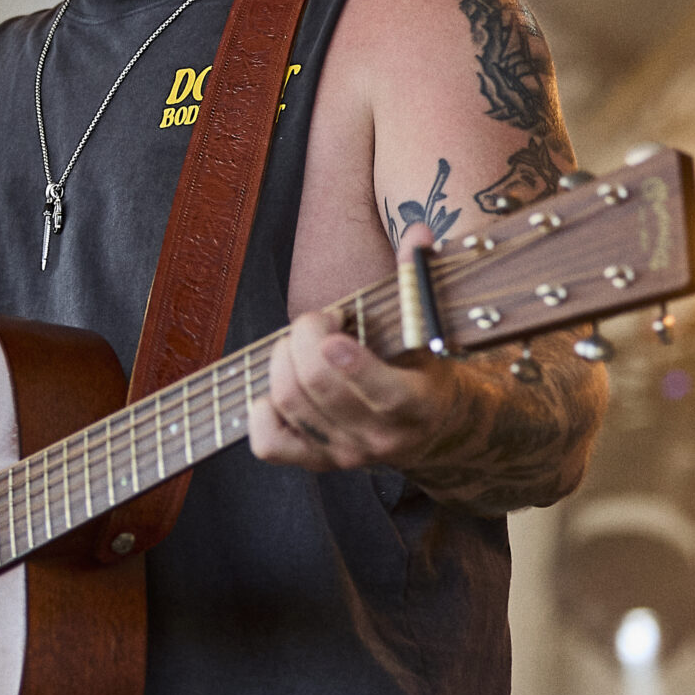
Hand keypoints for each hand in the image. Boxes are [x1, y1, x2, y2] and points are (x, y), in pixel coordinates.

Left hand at [248, 264, 461, 475]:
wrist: (432, 428)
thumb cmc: (423, 366)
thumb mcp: (428, 328)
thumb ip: (419, 279)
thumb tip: (418, 232)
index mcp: (416, 405)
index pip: (384, 394)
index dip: (352, 364)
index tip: (334, 332)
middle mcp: (379, 438)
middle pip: (317, 385)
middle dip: (306, 336)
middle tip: (321, 319)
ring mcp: (345, 455)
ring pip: (289, 401)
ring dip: (283, 357)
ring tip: (302, 341)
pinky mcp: (316, 462)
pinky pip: (268, 443)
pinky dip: (262, 408)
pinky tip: (283, 382)